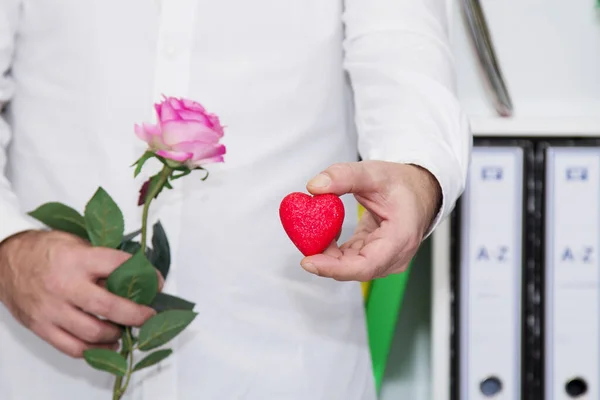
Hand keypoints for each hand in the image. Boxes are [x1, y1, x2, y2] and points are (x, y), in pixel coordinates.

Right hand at [0, 230, 162, 357]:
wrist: (5, 259)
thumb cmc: (46, 250)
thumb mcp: (77, 243)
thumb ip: (103, 260)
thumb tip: (136, 275)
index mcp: (77, 259)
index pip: (118, 266)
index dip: (144, 276)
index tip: (157, 283)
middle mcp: (65, 285)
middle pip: (110, 306)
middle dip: (137, 314)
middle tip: (149, 315)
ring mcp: (52, 310)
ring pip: (93, 332)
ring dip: (117, 334)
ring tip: (127, 330)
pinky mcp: (41, 327)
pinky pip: (73, 347)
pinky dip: (95, 351)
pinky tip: (108, 345)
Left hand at [300, 161, 440, 280]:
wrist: (417, 189)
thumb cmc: (402, 184)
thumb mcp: (373, 172)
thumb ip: (344, 176)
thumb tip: (314, 187)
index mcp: (401, 238)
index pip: (366, 265)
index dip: (335, 268)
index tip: (310, 261)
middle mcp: (396, 255)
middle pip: (355, 269)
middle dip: (325, 260)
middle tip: (303, 242)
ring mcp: (386, 259)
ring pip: (350, 266)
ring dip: (327, 254)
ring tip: (312, 232)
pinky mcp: (374, 256)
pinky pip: (349, 260)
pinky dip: (333, 250)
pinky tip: (325, 232)